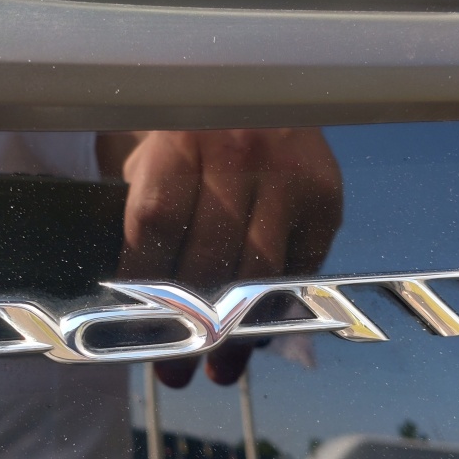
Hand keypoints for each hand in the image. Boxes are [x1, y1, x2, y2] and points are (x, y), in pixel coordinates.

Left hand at [112, 128, 341, 386]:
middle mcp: (236, 153)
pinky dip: (281, 304)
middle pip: (210, 258)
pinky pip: (303, 264)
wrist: (250, 85)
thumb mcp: (148, 156)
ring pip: (261, 270)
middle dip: (192, 326)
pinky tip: (261, 331)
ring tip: (221, 369)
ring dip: (240, 331)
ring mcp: (287, 173)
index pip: (156, 226)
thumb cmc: (184, 136)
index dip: (144, 286)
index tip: (136, 333)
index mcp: (178, 141)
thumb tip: (133, 304)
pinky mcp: (325, 192)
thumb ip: (144, 213)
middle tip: (176, 373)